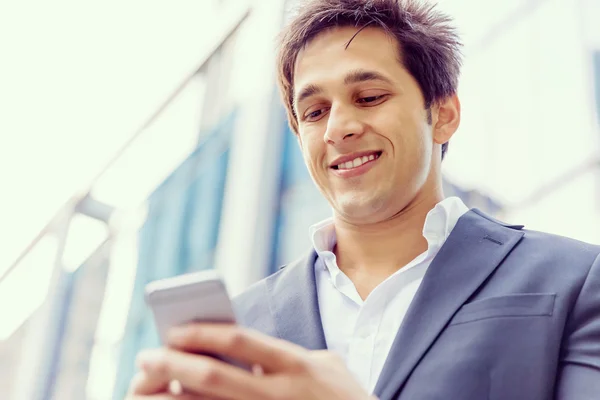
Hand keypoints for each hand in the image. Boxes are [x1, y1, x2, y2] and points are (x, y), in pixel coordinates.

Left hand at [127, 323, 375, 399]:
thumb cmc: (346, 399)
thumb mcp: (329, 366)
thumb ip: (291, 352)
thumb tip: (248, 348)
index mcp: (296, 365)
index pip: (240, 340)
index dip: (202, 333)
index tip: (174, 331)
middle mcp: (279, 394)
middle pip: (214, 375)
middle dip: (173, 365)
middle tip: (146, 357)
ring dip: (170, 397)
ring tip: (144, 388)